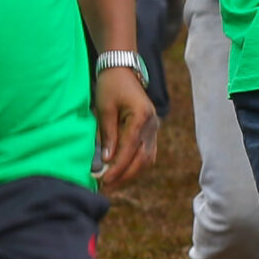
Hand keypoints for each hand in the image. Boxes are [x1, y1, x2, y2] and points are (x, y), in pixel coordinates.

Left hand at [92, 64, 158, 189]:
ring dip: (131, 174)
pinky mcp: (151, 132)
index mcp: (141, 116)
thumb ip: (108, 134)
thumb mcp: (104, 108)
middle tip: (106, 187)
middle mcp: (152, 124)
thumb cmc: (110, 87)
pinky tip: (122, 174)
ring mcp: (154, 129)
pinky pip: (147, 154)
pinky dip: (135, 166)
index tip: (104, 179)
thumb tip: (108, 160)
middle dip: (124, 175)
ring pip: (147, 159)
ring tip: (112, 184)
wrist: (122, 71)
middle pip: (142, 158)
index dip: (118, 167)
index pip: (130, 148)